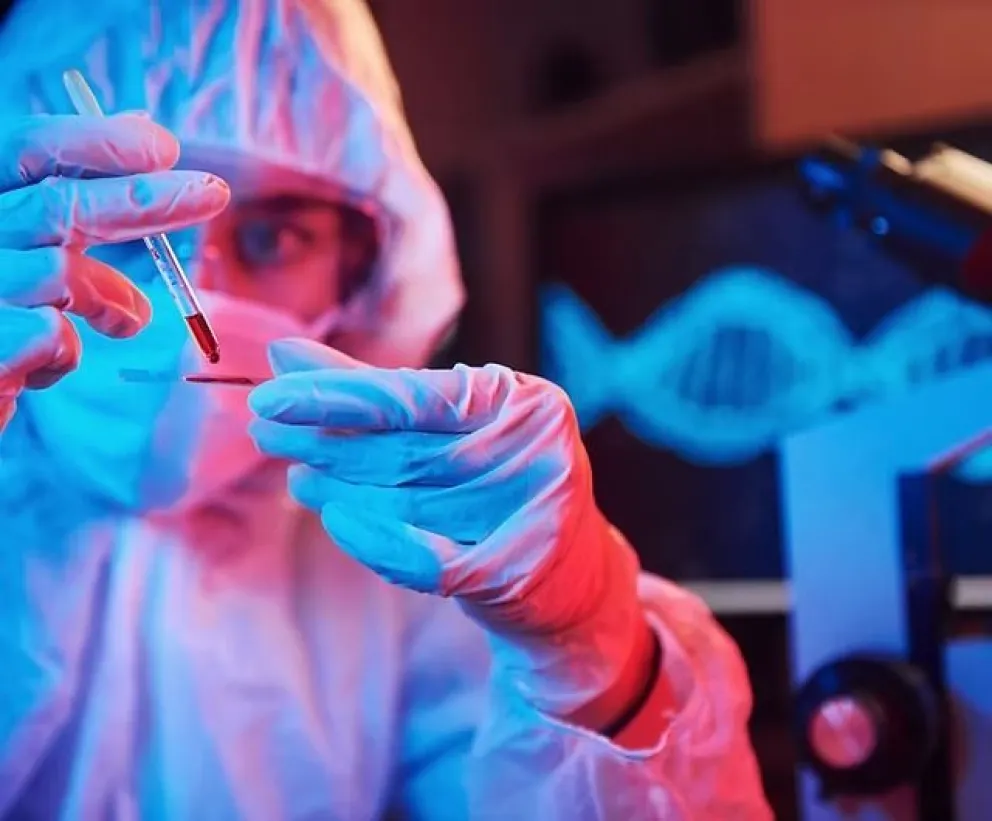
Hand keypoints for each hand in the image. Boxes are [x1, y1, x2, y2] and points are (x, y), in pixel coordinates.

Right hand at [0, 113, 229, 428]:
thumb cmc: (2, 305)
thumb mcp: (32, 239)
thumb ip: (76, 190)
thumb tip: (146, 130)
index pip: (26, 148)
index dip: (96, 142)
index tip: (163, 146)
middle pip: (57, 205)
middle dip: (142, 199)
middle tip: (212, 194)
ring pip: (62, 274)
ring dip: (110, 297)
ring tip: (127, 320)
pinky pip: (52, 336)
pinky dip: (67, 352)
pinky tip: (49, 361)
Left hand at [249, 339, 648, 720]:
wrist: (571, 576)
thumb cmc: (500, 484)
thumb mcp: (454, 429)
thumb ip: (373, 392)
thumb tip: (285, 354)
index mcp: (523, 400)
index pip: (412, 395)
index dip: (334, 395)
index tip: (269, 395)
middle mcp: (535, 450)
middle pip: (405, 449)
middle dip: (325, 441)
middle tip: (265, 431)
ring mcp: (530, 514)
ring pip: (407, 502)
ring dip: (339, 490)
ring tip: (298, 478)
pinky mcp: (517, 573)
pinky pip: (425, 559)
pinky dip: (374, 541)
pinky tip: (336, 519)